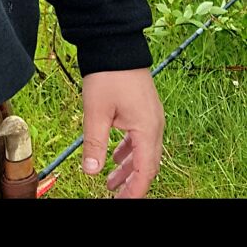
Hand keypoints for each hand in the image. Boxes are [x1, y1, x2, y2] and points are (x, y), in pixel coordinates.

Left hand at [80, 69, 164, 198]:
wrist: (115, 44)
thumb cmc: (108, 75)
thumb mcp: (96, 112)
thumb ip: (94, 143)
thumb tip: (91, 171)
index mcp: (147, 129)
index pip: (145, 170)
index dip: (135, 190)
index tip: (122, 202)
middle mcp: (154, 125)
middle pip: (147, 164)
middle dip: (132, 183)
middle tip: (116, 197)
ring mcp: (150, 117)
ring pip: (143, 152)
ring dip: (128, 168)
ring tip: (110, 183)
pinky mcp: (143, 110)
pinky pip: (140, 138)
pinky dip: (128, 151)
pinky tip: (114, 158)